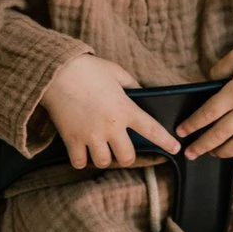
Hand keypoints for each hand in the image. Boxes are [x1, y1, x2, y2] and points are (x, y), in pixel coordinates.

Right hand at [41, 54, 180, 169]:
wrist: (57, 72)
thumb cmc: (87, 69)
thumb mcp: (116, 72)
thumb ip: (131, 85)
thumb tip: (140, 92)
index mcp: (125, 109)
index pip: (151, 129)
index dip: (166, 141)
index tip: (176, 148)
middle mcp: (111, 126)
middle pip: (127, 157)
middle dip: (126, 156)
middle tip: (121, 150)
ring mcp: (91, 135)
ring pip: (104, 162)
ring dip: (104, 158)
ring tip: (100, 149)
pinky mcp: (72, 140)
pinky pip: (79, 162)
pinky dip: (81, 160)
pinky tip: (81, 151)